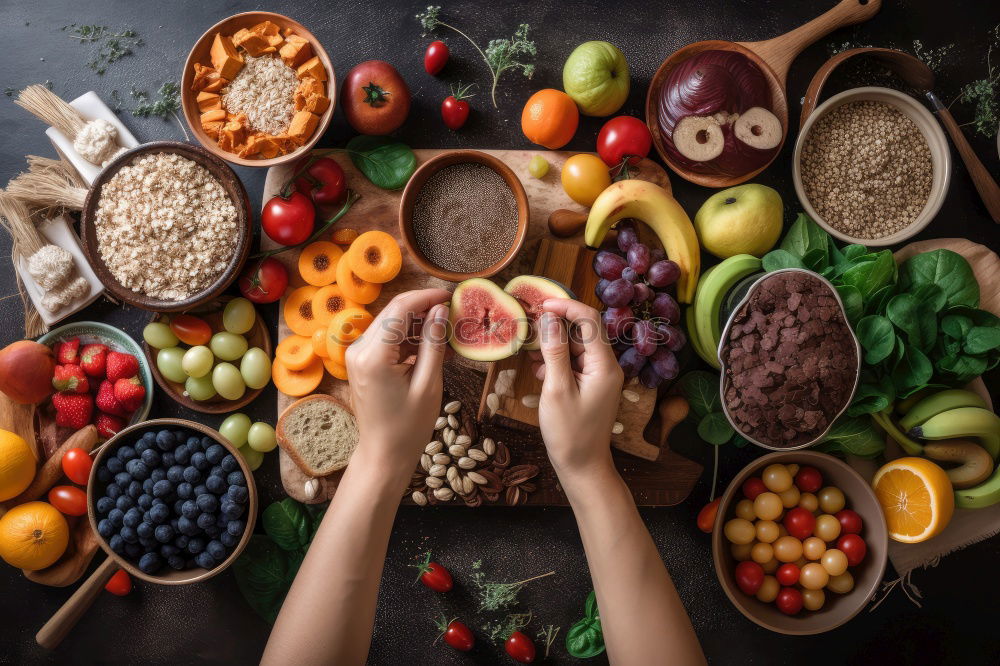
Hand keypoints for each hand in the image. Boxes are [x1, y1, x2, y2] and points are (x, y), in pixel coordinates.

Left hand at [346, 289, 450, 476]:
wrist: (383, 454)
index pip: (400, 309)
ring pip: (390, 323)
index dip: (427, 297)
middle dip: (423, 308)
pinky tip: (429, 348)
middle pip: (393, 312)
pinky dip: (408, 338)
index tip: (451, 296)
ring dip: (417, 323)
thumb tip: (441, 311)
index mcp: (374, 356)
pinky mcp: (361, 361)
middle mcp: (359, 350)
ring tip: (445, 335)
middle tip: (452, 313)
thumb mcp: (428, 384)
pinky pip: (386, 339)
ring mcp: (357, 355)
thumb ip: (434, 343)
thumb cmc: (408, 427)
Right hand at [529, 299, 623, 480]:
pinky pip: (574, 364)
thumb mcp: (557, 389)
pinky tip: (539, 372)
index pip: (589, 321)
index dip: (565, 307)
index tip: (540, 305)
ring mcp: (599, 377)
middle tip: (529, 327)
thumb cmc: (570, 433)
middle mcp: (607, 367)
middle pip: (583, 332)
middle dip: (556, 327)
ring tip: (530, 352)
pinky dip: (557, 363)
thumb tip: (548, 320)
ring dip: (553, 347)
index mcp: (604, 365)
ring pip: (576, 348)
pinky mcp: (591, 387)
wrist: (582, 467)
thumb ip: (554, 352)